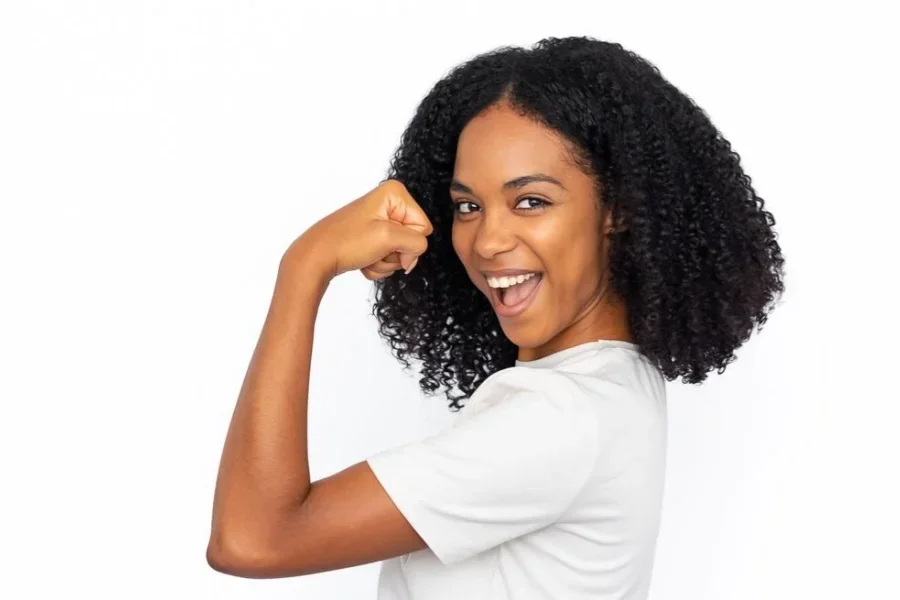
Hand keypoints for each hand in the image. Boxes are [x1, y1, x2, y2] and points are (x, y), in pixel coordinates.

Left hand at [287, 180, 433, 280]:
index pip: (423, 227)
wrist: (317, 256)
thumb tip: (412, 258)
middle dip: (395, 253)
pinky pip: (388, 256)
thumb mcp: (388, 238)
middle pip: (413, 239)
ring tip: (366, 254)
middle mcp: (389, 203)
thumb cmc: (346, 242)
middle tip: (374, 250)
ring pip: (401, 252)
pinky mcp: (373, 235)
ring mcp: (381, 220)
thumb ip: (415, 244)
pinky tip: (362, 259)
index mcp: (395, 194)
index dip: (407, 242)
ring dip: (385, 261)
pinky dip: (377, 264)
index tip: (385, 241)